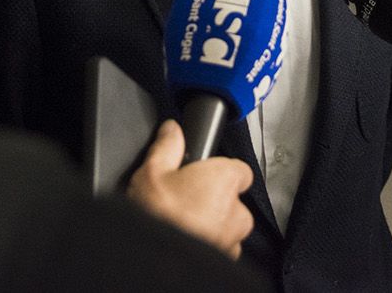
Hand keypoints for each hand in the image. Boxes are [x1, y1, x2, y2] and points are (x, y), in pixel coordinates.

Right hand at [126, 119, 254, 258]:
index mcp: (224, 180)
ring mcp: (233, 238)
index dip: (220, 170)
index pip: (239, 169)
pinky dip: (211, 243)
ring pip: (229, 225)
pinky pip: (223, 246)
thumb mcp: (152, 172)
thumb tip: (172, 131)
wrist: (158, 259)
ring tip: (185, 222)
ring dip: (214, 224)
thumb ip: (167, 146)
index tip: (204, 173)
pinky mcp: (227, 259)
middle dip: (215, 200)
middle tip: (187, 199)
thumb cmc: (158, 218)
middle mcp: (236, 210)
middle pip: (233, 199)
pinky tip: (189, 238)